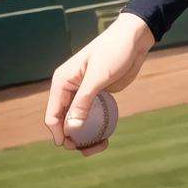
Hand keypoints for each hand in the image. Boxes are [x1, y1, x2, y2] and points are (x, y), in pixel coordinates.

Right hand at [44, 12, 154, 155]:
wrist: (135, 38)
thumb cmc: (114, 52)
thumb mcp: (98, 76)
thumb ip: (83, 102)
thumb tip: (71, 129)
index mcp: (62, 82)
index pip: (53, 114)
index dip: (58, 133)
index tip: (70, 146)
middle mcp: (69, 90)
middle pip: (64, 121)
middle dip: (72, 138)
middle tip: (87, 149)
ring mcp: (83, 93)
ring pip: (78, 121)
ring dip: (84, 137)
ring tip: (99, 147)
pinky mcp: (97, 95)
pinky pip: (92, 116)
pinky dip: (96, 128)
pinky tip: (106, 137)